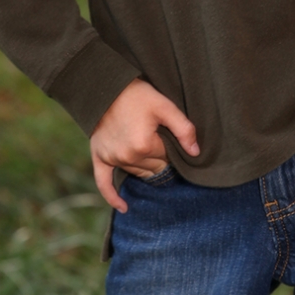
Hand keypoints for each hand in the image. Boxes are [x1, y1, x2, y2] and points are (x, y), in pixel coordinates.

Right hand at [90, 78, 198, 211]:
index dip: (169, 145)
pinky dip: (113, 197)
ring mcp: (112, 159)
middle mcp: (127, 156)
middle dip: (158, 156)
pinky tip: (124, 207)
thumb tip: (195, 153)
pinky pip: (104, 184)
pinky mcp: (99, 158)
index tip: (163, 130)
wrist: (105, 86)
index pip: (167, 157)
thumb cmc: (137, 94)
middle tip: (155, 135)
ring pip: (137, 173)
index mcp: (144, 146)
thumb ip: (184, 129)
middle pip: (153, 168)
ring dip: (143, 164)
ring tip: (142, 142)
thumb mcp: (165, 106)